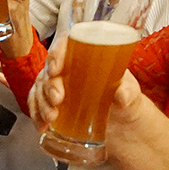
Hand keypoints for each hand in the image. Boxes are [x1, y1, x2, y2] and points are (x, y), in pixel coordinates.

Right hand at [30, 51, 145, 140]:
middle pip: (49, 68)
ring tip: (51, 117)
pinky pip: (37, 104)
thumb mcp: (132, 94)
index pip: (66, 44)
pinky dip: (36, 115)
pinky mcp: (53, 103)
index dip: (56, 53)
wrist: (122, 123)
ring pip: (39, 87)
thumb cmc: (125, 99)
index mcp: (88, 56)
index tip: (55, 69)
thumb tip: (121, 95)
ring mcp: (59, 85)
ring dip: (41, 102)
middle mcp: (70, 68)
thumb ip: (128, 93)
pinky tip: (43, 126)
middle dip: (48, 85)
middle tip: (56, 99)